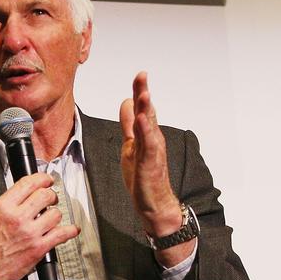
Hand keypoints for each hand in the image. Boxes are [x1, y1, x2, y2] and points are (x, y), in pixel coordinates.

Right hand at [0, 173, 78, 279]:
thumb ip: (7, 206)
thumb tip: (22, 198)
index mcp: (3, 207)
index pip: (28, 183)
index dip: (42, 179)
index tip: (46, 180)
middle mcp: (17, 218)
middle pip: (45, 195)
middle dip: (51, 195)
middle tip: (51, 198)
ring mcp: (30, 233)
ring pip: (55, 213)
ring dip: (56, 214)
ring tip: (52, 217)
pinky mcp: (39, 248)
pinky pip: (62, 234)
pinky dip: (70, 231)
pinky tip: (71, 229)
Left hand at [120, 72, 190, 265]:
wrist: (154, 204)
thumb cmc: (143, 176)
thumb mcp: (130, 145)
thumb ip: (128, 124)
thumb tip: (126, 102)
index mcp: (146, 134)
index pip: (142, 109)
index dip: (140, 91)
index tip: (140, 74)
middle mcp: (152, 139)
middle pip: (147, 112)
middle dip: (144, 93)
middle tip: (142, 74)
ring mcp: (152, 151)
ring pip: (149, 126)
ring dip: (146, 110)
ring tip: (144, 93)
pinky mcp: (151, 164)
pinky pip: (148, 147)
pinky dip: (146, 133)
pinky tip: (143, 122)